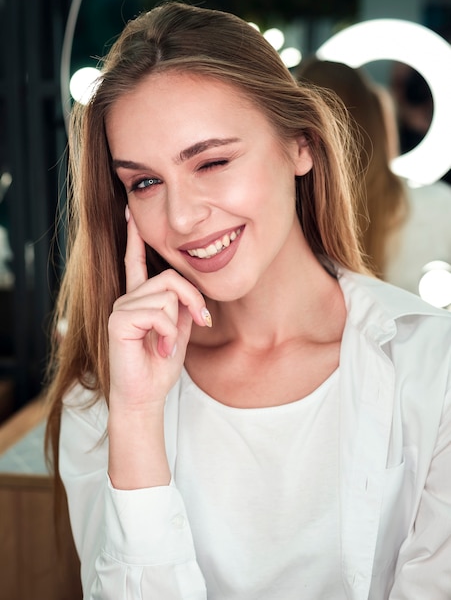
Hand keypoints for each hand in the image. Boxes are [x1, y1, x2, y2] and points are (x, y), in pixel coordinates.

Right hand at [108, 207, 210, 409]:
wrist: (146, 395)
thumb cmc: (160, 365)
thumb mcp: (178, 329)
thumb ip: (181, 305)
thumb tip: (189, 290)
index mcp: (140, 298)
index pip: (135, 261)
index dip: (134, 237)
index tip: (130, 212)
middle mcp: (127, 298)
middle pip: (170, 277)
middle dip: (193, 299)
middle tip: (200, 321)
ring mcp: (121, 308)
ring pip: (167, 295)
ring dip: (177, 324)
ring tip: (167, 346)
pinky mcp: (119, 320)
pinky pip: (158, 312)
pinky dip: (168, 333)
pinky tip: (161, 349)